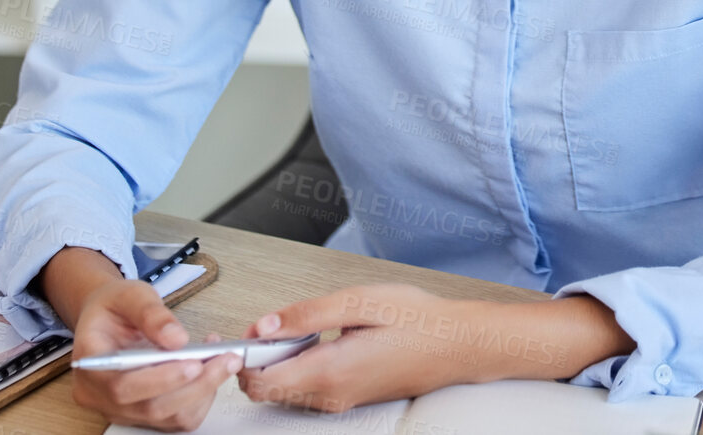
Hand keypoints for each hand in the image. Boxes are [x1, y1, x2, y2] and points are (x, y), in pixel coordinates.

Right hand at [68, 277, 242, 431]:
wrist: (109, 318)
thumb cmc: (115, 307)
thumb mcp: (129, 295)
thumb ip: (150, 313)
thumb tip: (177, 339)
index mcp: (92, 366)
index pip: (122, 387)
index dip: (159, 380)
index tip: (193, 363)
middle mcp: (102, 397)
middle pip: (150, 408)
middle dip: (195, 386)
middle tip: (226, 359)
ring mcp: (123, 409)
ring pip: (168, 417)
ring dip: (202, 392)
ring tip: (224, 359)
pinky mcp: (144, 413)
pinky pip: (176, 418)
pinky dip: (200, 397)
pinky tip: (210, 368)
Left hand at [235, 283, 487, 412]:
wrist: (457, 344)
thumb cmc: (417, 320)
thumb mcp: (360, 301)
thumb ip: (307, 315)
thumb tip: (265, 324)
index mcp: (329, 370)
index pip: (260, 382)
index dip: (244, 357)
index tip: (250, 331)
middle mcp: (331, 395)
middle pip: (268, 390)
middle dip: (259, 358)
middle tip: (275, 325)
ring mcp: (340, 401)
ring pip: (285, 390)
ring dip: (278, 362)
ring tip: (299, 329)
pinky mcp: (348, 399)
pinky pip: (306, 389)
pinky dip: (297, 367)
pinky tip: (317, 341)